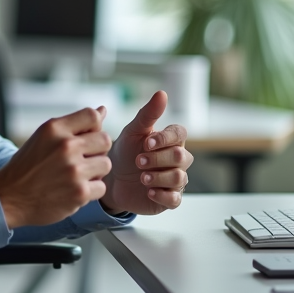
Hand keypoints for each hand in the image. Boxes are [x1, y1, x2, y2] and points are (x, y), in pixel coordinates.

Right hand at [0, 107, 111, 229]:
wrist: (9, 197)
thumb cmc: (28, 166)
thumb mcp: (45, 136)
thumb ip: (74, 124)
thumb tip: (103, 110)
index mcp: (54, 129)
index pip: (92, 116)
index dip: (93, 128)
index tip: (84, 139)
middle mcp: (65, 146)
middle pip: (105, 140)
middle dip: (96, 150)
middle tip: (81, 160)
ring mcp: (73, 170)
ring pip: (106, 164)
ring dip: (95, 172)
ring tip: (76, 175)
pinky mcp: (79, 193)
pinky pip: (101, 187)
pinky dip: (90, 191)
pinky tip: (73, 190)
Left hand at [102, 91, 191, 215]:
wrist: (112, 179)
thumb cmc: (125, 151)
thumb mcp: (133, 131)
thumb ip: (148, 114)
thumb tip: (162, 93)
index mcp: (170, 140)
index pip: (180, 134)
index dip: (165, 138)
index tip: (146, 142)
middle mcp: (177, 160)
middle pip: (181, 156)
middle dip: (159, 158)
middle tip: (139, 160)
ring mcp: (174, 180)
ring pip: (179, 177)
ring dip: (159, 176)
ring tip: (142, 177)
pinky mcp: (169, 198)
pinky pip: (175, 199)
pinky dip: (163, 195)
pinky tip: (149, 190)